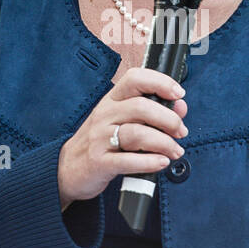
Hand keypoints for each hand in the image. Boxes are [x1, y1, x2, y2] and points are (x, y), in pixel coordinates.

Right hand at [57, 66, 188, 209]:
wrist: (67, 168)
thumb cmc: (101, 142)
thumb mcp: (122, 121)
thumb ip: (152, 113)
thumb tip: (180, 107)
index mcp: (112, 100)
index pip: (135, 78)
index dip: (160, 82)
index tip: (178, 94)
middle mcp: (105, 114)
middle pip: (141, 107)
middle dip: (169, 119)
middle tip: (180, 132)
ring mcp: (99, 138)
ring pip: (137, 134)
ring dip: (164, 143)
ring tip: (175, 151)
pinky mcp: (99, 162)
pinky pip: (128, 161)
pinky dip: (149, 162)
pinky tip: (160, 162)